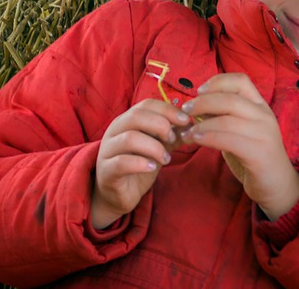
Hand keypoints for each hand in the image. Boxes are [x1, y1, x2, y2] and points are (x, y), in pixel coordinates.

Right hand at [92, 98, 189, 228]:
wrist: (118, 194)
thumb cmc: (138, 165)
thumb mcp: (158, 147)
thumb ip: (172, 136)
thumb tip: (192, 126)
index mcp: (127, 120)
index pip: (146, 105)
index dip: (167, 110)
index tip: (186, 121)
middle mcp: (115, 131)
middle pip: (136, 117)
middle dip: (160, 125)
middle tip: (173, 140)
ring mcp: (108, 150)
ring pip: (129, 138)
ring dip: (154, 147)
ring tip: (165, 159)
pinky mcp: (106, 171)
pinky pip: (121, 162)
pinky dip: (140, 163)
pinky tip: (152, 168)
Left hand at [180, 73, 298, 219]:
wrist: (278, 185)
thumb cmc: (254, 156)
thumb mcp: (240, 131)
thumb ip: (224, 117)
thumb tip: (196, 106)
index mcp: (260, 106)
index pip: (241, 80)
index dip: (217, 82)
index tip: (198, 91)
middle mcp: (264, 115)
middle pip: (229, 98)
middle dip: (202, 102)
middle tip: (185, 110)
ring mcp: (264, 133)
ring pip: (226, 120)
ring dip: (201, 124)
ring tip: (186, 132)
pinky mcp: (259, 153)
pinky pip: (228, 140)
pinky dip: (208, 138)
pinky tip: (196, 140)